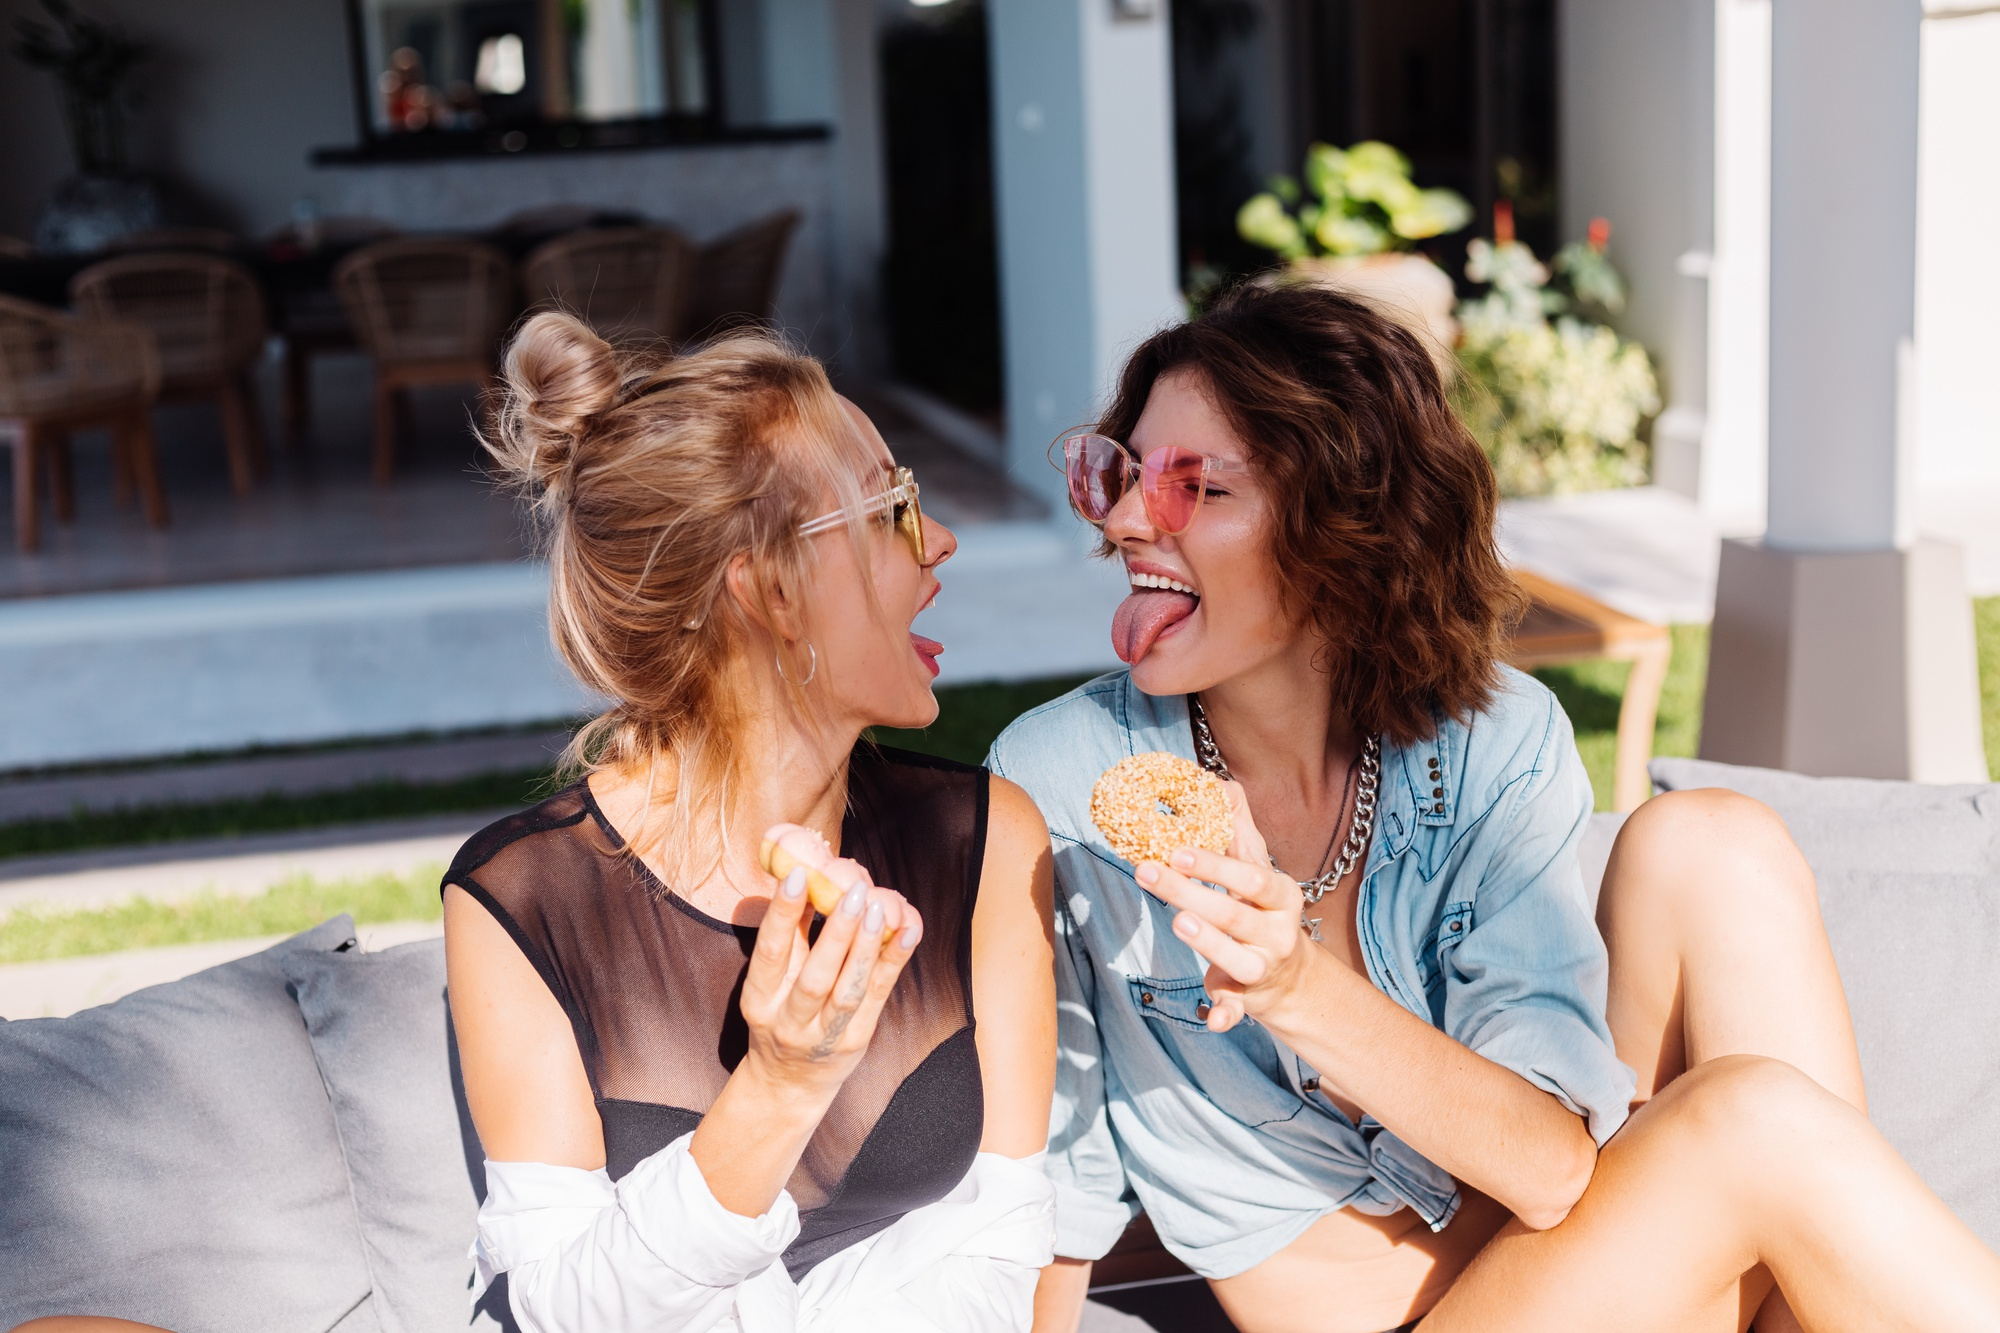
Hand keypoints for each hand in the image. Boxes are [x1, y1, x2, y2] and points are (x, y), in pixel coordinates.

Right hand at [737, 861, 922, 1099]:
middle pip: (815, 977)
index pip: (771, 953)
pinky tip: (908, 931)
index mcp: (759, 1000)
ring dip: (867, 946)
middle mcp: (790, 1021)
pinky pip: (879, 997)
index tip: (797, 874)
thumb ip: (790, 934)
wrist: (787, 1084)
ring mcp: (826, 1036)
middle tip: (854, 890)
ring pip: (849, 990)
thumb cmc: (779, 1015)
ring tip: (880, 906)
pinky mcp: (857, 1040)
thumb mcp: (769, 982)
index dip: (783, 913)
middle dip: (837, 932)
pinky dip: (894, 962)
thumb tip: (809, 874)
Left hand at [1133, 783, 1313, 1032]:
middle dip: (1189, 893)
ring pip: (1237, 958)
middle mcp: (1278, 932)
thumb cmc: (1261, 911)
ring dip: (1207, 941)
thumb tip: (1220, 783)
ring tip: (1178, 920)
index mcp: (1280, 896)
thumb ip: (1239, 831)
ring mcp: (1263, 968)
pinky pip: (1236, 1010)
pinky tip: (1209, 1016)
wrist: (1290, 975)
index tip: (1176, 849)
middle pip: (1234, 914)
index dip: (1214, 863)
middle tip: (1147, 872)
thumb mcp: (1257, 871)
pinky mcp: (1247, 1000)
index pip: (1250, 876)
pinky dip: (1224, 1014)